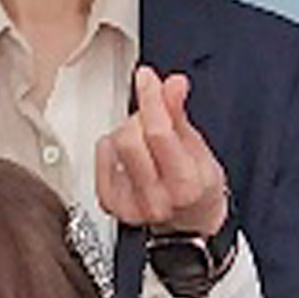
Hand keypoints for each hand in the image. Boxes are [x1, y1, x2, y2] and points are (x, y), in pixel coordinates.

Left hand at [93, 65, 229, 246]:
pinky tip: (125, 151)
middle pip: (131, 138)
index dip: (151, 99)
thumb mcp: (198, 146)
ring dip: (128, 130)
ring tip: (145, 139)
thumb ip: (180, 114)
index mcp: (185, 184)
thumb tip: (173, 83)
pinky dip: (110, 146)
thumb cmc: (198, 184)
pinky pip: (100, 158)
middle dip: (142, 117)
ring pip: (115, 145)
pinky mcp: (111, 205)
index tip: (146, 78)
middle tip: (154, 117)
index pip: (158, 133)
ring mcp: (131, 205)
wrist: (191, 220)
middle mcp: (156, 199)